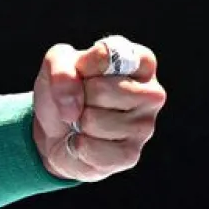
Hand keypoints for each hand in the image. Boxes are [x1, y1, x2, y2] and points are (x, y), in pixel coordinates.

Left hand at [31, 37, 164, 181]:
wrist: (56, 131)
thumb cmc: (65, 89)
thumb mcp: (55, 63)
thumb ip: (61, 69)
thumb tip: (73, 108)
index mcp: (140, 61)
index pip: (110, 54)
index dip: (84, 63)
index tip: (82, 69)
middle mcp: (152, 92)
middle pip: (100, 89)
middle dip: (79, 95)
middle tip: (82, 99)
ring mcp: (145, 126)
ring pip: (94, 120)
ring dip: (78, 121)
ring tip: (85, 119)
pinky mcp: (131, 154)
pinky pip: (92, 148)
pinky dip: (78, 144)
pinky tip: (86, 140)